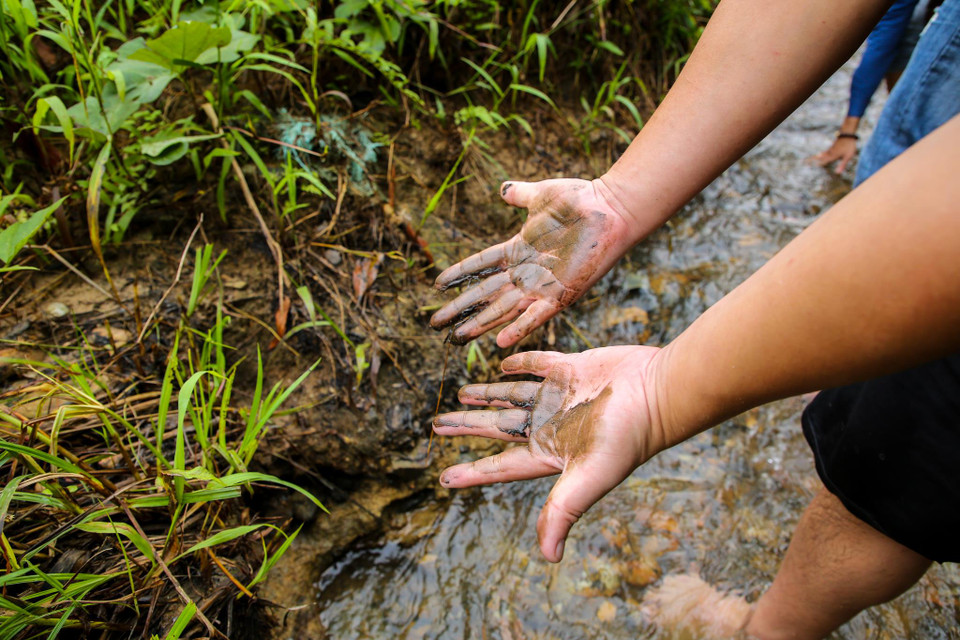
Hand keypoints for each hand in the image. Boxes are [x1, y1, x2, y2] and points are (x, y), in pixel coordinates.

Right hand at [430, 178, 635, 346]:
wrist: (609, 209)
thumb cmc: (580, 201)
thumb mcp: (540, 196)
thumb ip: (520, 196)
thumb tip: (503, 190)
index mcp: (518, 249)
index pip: (480, 265)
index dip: (458, 274)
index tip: (436, 286)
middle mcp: (526, 271)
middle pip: (484, 293)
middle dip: (460, 309)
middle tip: (435, 324)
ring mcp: (541, 285)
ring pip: (502, 309)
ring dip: (480, 323)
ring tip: (457, 337)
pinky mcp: (561, 294)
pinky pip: (535, 316)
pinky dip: (518, 329)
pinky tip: (499, 342)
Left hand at [433, 346, 665, 561]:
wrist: (659, 391)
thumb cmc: (627, 437)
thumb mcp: (591, 477)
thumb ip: (563, 512)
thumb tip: (548, 558)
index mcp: (551, 453)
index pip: (501, 466)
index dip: (472, 472)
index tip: (443, 478)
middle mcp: (551, 426)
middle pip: (498, 428)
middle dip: (468, 427)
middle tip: (436, 425)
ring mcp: (561, 397)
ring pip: (513, 396)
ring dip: (488, 394)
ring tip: (462, 394)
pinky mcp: (573, 369)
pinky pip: (539, 365)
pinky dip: (519, 364)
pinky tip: (501, 364)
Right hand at [812, 136, 857, 173]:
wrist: (848, 134)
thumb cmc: (849, 146)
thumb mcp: (848, 156)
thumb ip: (842, 165)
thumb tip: (837, 173)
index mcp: (833, 156)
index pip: (824, 162)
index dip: (818, 164)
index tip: (810, 166)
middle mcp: (830, 153)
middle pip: (820, 158)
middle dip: (812, 160)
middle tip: (804, 161)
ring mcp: (831, 150)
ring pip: (822, 155)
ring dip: (815, 157)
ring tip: (808, 160)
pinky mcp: (832, 147)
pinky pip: (825, 152)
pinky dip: (821, 154)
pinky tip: (819, 155)